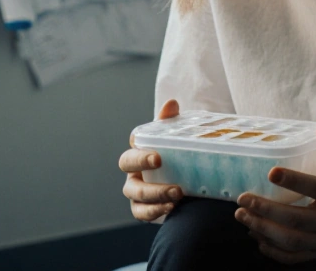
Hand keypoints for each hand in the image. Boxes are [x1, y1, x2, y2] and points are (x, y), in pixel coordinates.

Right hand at [120, 99, 183, 221]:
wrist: (188, 186)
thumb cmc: (178, 160)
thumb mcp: (178, 141)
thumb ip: (172, 123)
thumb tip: (172, 103)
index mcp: (141, 148)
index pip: (133, 145)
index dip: (141, 152)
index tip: (158, 157)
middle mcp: (134, 169)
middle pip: (127, 165)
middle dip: (143, 167)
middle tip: (164, 170)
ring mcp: (136, 190)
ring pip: (135, 193)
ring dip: (154, 194)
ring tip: (177, 194)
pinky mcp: (143, 209)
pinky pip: (141, 213)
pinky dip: (154, 211)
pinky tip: (171, 208)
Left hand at [234, 120, 315, 263]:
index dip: (295, 181)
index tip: (271, 172)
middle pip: (299, 220)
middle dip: (267, 211)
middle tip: (243, 199)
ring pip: (293, 241)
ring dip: (264, 229)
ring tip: (242, 216)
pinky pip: (294, 257)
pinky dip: (272, 250)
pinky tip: (256, 235)